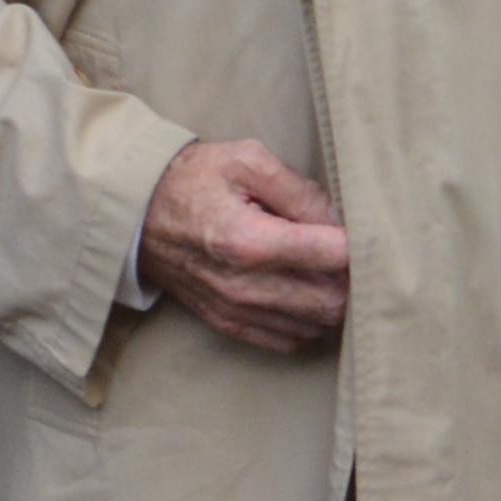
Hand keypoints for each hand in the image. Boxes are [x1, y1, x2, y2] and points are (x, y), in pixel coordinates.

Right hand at [140, 137, 350, 354]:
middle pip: (331, 302)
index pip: (333, 256)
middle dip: (352, 279)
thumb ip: (300, 190)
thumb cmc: (195, 180)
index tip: (363, 229)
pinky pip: (290, 341)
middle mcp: (244, 286)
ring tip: (327, 268)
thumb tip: (342, 221)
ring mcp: (236, 311)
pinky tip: (304, 291)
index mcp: (249, 240)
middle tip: (350, 252)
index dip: (359, 243)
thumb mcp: (247, 160)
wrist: (138, 214)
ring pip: (316, 326)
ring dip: (332, 301)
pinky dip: (308, 321)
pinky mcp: (230, 325)